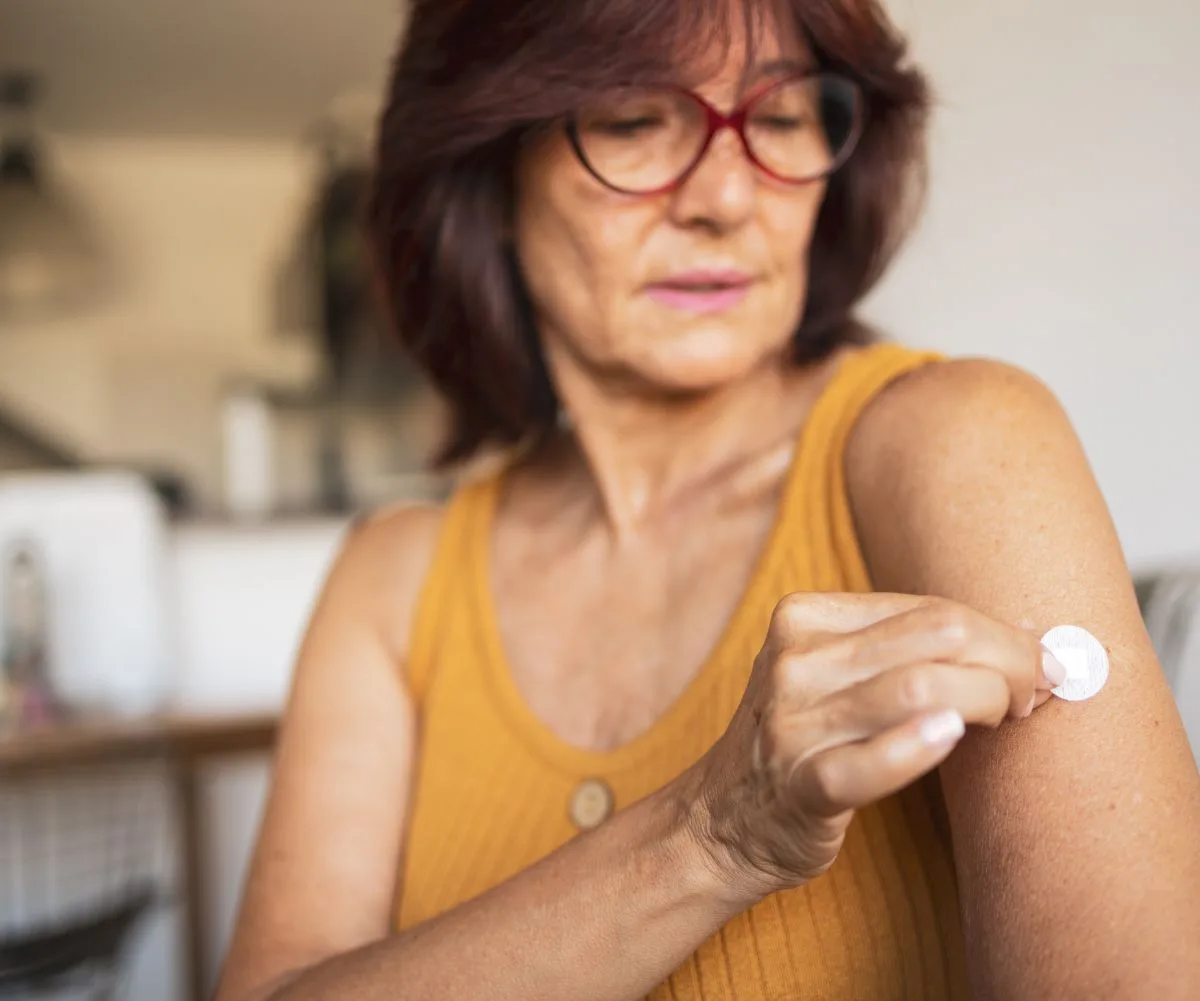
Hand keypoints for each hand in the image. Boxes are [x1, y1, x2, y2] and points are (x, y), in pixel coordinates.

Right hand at [681, 593, 1064, 901]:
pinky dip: (916, 749)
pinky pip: (868, 766)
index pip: (928, 608)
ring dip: (988, 701)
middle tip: (1040, 690)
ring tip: (1013, 717)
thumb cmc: (805, 740)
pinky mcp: (799, 787)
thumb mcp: (835, 674)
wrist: (724, 820)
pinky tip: (950, 739)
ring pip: (916, 690)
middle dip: (1009, 660)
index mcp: (803, 618)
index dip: (999, 633)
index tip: (1041, 660)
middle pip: (934, 638)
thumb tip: (1023, 630)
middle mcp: (794, 661)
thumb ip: (908, 647)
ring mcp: (792, 724)